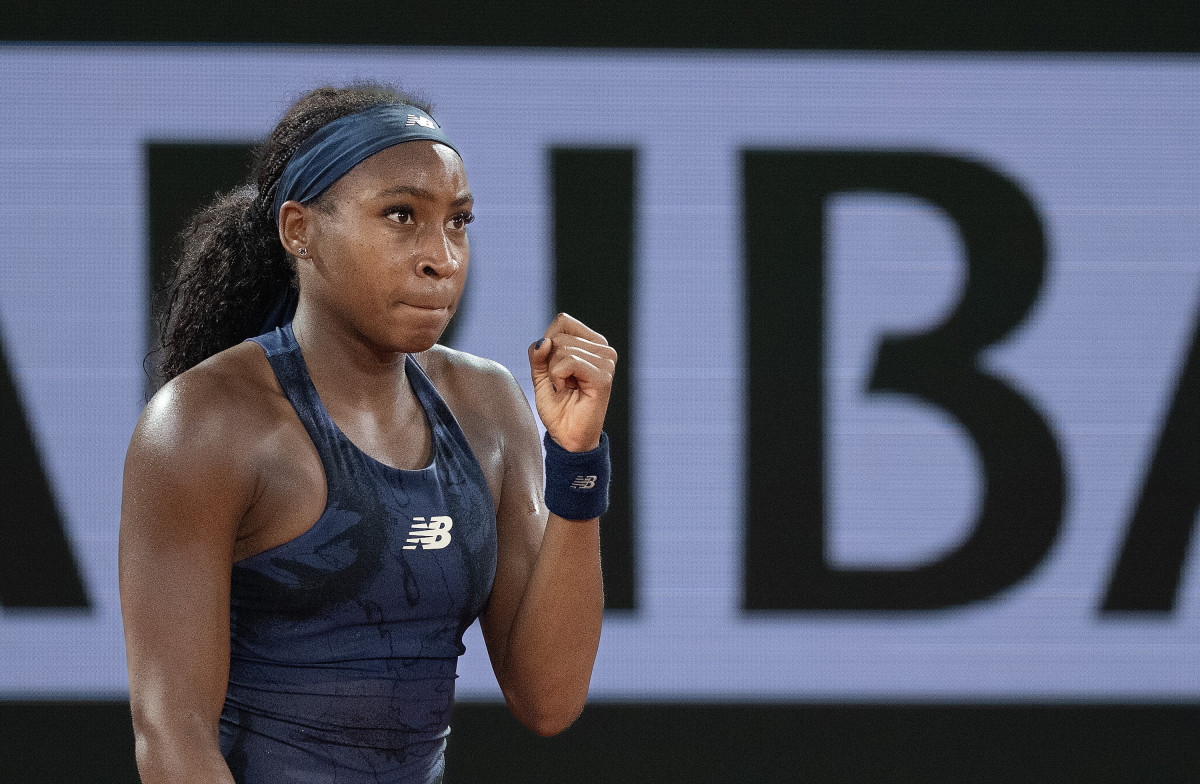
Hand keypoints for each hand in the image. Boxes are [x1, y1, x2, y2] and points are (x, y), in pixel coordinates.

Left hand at [528, 313, 616, 452]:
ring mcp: (606, 362)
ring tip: (566, 388)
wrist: (567, 437)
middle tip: (561, 383)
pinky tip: (566, 390)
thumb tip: (544, 341)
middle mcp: (604, 350)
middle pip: (559, 336)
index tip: (555, 369)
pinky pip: (568, 362)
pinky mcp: (603, 376)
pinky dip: (558, 377)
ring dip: (553, 372)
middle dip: (549, 361)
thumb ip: (538, 354)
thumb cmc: (558, 407)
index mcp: (593, 344)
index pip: (563, 322)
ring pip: (562, 348)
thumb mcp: (541, 374)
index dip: (548, 344)